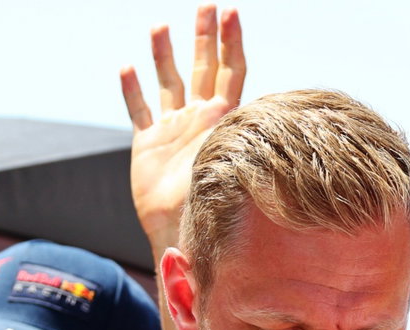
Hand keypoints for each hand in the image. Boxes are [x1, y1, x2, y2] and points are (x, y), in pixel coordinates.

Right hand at [120, 6, 245, 249]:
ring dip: (164, 55)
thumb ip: (247, 137)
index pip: (230, 70)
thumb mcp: (235, 162)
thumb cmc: (213, 201)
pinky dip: (132, 90)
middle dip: (203, 37)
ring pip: (168, 82)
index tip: (232, 11)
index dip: (231, 41)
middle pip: (201, 68)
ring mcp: (173, 129)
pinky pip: (139, 110)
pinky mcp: (148, 144)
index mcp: (222, 118)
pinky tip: (127, 67)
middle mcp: (199, 118)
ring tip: (160, 26)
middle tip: (205, 5)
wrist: (182, 228)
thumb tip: (282, 122)